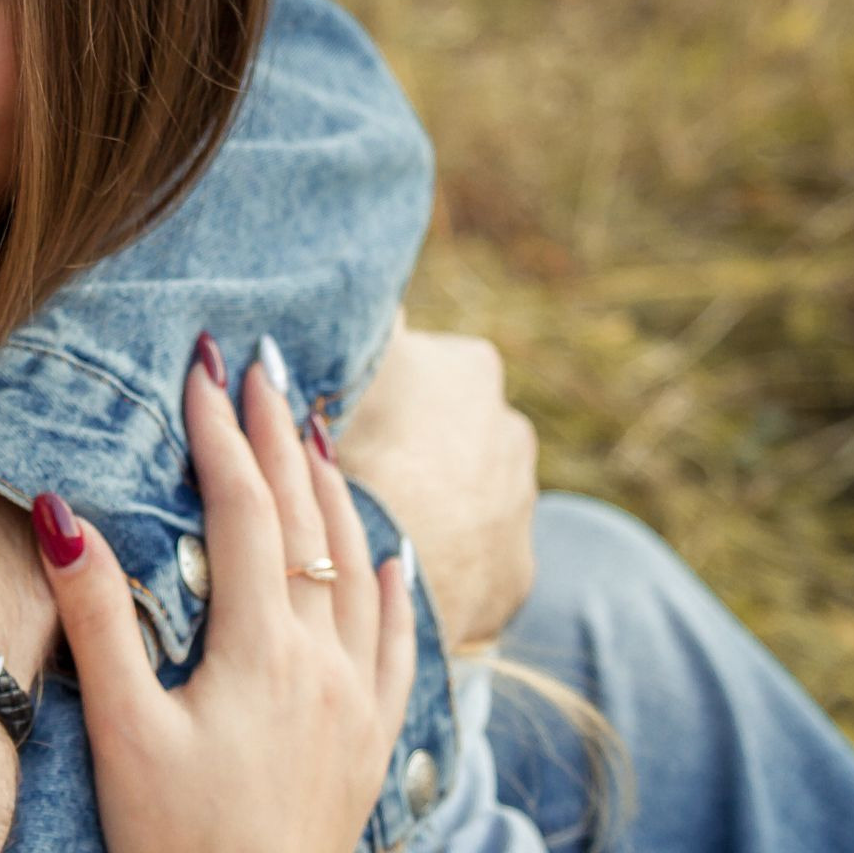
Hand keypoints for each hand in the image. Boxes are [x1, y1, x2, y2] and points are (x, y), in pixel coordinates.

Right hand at [42, 332, 416, 852]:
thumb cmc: (168, 846)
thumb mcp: (120, 728)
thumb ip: (96, 616)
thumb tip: (59, 511)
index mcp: (260, 648)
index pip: (247, 510)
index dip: (222, 433)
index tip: (203, 369)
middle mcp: (323, 661)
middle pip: (309, 519)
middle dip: (282, 435)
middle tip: (264, 365)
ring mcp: (357, 702)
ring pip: (357, 567)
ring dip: (336, 491)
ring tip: (319, 429)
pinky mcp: (372, 743)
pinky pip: (395, 641)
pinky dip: (389, 585)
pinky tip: (389, 555)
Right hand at [333, 319, 537, 647]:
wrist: (392, 567)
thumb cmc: (357, 450)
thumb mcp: (345, 363)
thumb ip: (360, 323)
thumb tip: (366, 277)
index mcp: (471, 368)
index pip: (414, 366)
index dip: (369, 394)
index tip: (333, 419)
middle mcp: (512, 429)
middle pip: (447, 432)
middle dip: (411, 450)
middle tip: (354, 476)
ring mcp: (520, 507)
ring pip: (465, 498)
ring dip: (430, 509)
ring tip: (376, 528)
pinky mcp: (514, 574)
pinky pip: (472, 564)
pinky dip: (442, 567)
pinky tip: (401, 573)